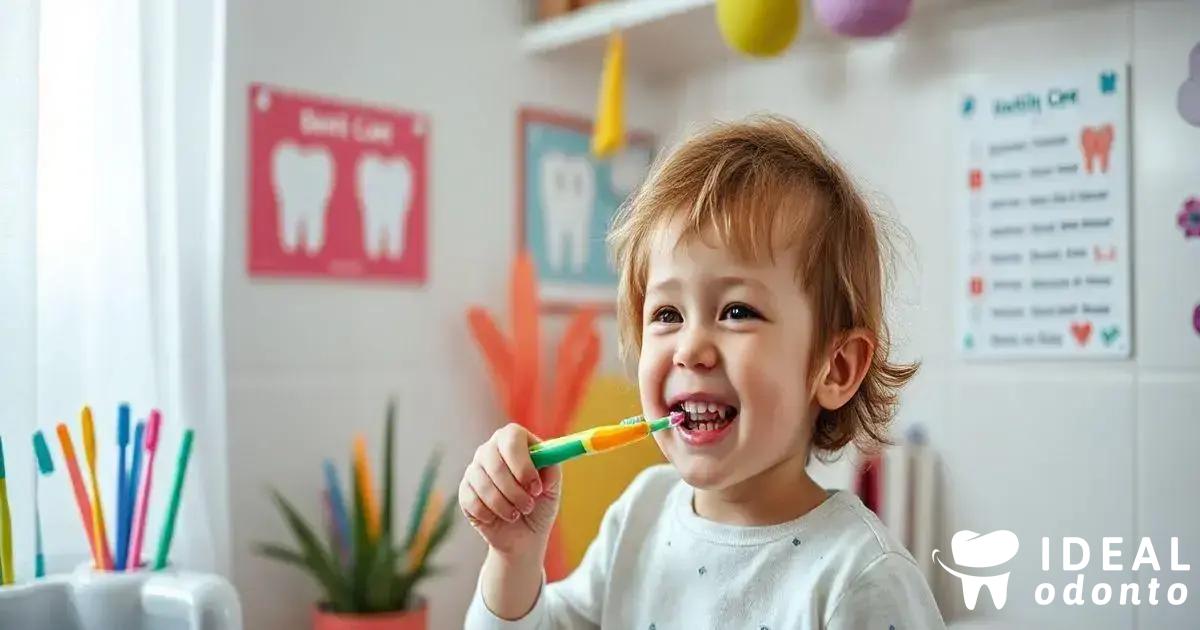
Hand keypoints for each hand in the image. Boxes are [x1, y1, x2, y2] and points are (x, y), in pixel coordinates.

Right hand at [459, 423, 561, 557]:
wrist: (523, 534)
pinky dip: (489, 514)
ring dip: (504, 505)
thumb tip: (545, 463)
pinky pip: (471, 500)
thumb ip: (552, 469)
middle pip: (494, 460)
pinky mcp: (464, 490)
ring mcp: (475, 469)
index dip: (522, 463)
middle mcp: (491, 449)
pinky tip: (498, 518)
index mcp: (515, 441)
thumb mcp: (553, 487)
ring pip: (482, 483)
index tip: (535, 487)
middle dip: (514, 489)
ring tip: (517, 514)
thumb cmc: (540, 504)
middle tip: (528, 506)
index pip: (512, 437)